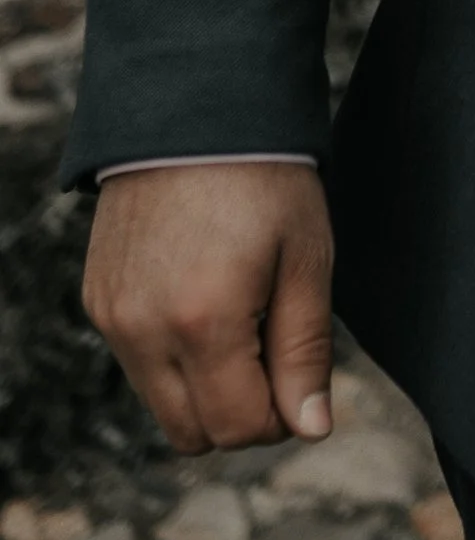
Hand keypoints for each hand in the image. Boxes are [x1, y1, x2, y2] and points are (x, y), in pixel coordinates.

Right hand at [83, 161, 334, 453]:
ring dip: (205, 387)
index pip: (239, 429)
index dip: (282, 415)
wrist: (195, 106)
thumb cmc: (267, 176)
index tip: (300, 367)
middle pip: (194, 434)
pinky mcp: (98, 300)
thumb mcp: (306, 258)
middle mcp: (143, 331)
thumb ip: (305, 351)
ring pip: (162, 405)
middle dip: (241, 411)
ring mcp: (112, 318)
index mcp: (204, 323)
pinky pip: (137, 364)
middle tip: (274, 343)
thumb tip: (312, 428)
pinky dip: (173, 355)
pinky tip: (204, 295)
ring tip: (242, 315)